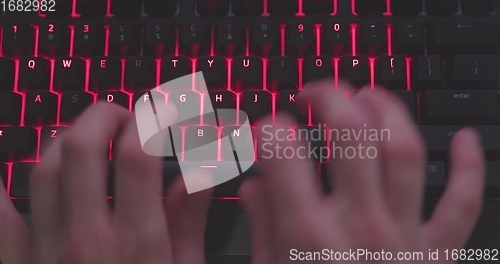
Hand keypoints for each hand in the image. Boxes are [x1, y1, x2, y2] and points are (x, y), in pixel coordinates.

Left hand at [0, 102, 212, 263]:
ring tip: (88, 137)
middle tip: (124, 116)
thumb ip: (190, 222)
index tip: (165, 113)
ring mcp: (47, 252)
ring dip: (66, 140)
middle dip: (105, 116)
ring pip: (43, 170)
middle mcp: (88, 239)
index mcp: (138, 243)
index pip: (139, 155)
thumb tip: (198, 174)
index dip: (153, 120)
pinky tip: (5, 177)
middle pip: (83, 148)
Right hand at [241, 81, 484, 262]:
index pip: (284, 152)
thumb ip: (261, 226)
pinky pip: (462, 206)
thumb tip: (257, 184)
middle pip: (349, 133)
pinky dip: (470, 169)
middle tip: (314, 92)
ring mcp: (402, 237)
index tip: (268, 124)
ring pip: (405, 150)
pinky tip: (466, 142)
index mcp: (306, 236)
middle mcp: (358, 226)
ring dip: (388, 111)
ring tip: (368, 95)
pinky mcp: (434, 255)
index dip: (272, 126)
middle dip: (330, 97)